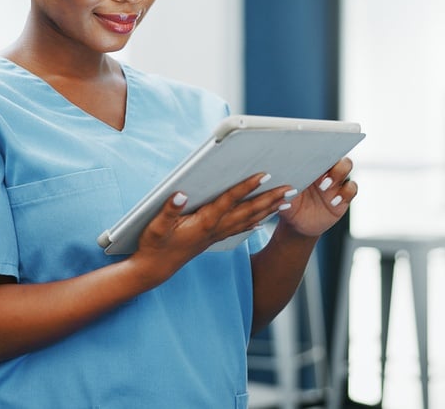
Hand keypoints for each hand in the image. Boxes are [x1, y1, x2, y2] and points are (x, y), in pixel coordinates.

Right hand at [132, 172, 292, 284]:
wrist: (154, 269)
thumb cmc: (154, 245)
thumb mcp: (156, 226)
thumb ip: (168, 210)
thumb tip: (181, 194)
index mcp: (204, 222)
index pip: (229, 200)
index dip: (246, 187)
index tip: (263, 175)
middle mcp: (215, 228)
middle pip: (248, 211)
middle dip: (270, 199)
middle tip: (290, 188)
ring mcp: (216, 234)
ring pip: (248, 220)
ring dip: (268, 210)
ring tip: (286, 200)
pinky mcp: (213, 238)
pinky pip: (239, 228)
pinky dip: (254, 223)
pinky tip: (263, 221)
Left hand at [276, 157, 356, 236]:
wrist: (297, 224)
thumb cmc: (288, 204)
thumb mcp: (282, 197)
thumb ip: (281, 189)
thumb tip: (277, 183)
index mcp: (309, 164)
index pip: (319, 149)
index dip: (319, 149)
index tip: (313, 157)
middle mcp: (324, 170)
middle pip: (334, 152)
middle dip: (329, 160)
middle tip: (319, 174)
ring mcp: (335, 182)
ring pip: (346, 167)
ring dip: (339, 174)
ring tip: (325, 188)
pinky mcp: (343, 197)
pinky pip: (351, 189)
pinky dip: (345, 193)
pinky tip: (333, 201)